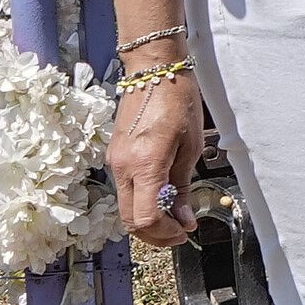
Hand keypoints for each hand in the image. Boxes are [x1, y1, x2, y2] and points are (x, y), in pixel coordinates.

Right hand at [108, 71, 207, 245]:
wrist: (153, 70)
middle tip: (180, 231)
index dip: (166, 233)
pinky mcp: (114, 156)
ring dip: (147, 219)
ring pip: (125, 208)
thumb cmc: (177, 100)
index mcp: (144, 164)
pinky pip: (125, 190)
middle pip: (130, 221)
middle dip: (155, 234)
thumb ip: (182, 187)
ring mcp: (115, 162)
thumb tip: (183, 219)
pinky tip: (161, 195)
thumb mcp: (190, 146)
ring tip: (174, 214)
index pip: (145, 219)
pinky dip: (141, 201)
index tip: (185, 231)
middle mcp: (123, 166)